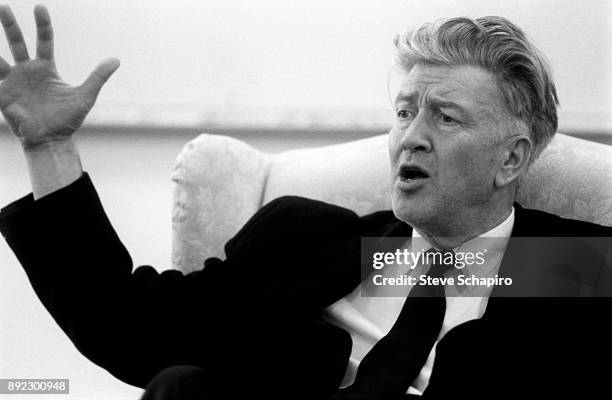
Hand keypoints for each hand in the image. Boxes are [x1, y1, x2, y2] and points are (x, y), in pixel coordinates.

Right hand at [0, 4, 118, 148]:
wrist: (52, 139)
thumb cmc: (68, 119)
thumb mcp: (85, 96)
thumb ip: (98, 77)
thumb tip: (116, 60)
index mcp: (46, 69)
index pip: (44, 41)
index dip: (43, 25)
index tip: (40, 7)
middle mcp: (28, 71)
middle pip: (17, 43)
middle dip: (10, 25)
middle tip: (3, 6)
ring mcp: (13, 81)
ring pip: (0, 58)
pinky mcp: (3, 94)